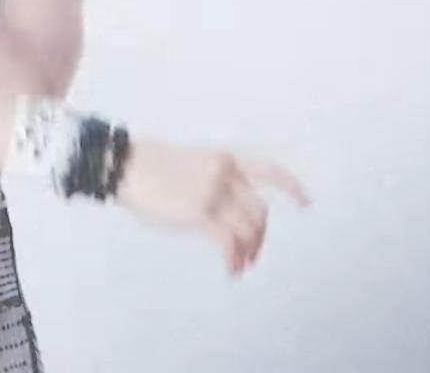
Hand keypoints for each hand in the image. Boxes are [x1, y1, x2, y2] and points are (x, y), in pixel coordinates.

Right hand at [117, 138, 309, 275]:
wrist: (123, 164)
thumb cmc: (146, 164)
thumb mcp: (189, 163)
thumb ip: (212, 180)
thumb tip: (222, 212)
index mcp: (224, 159)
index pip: (268, 170)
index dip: (291, 187)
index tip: (306, 203)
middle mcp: (225, 175)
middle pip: (260, 212)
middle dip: (260, 236)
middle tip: (252, 254)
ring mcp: (214, 194)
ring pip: (249, 230)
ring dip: (249, 252)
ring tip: (240, 266)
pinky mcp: (200, 214)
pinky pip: (230, 243)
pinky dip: (234, 260)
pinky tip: (230, 269)